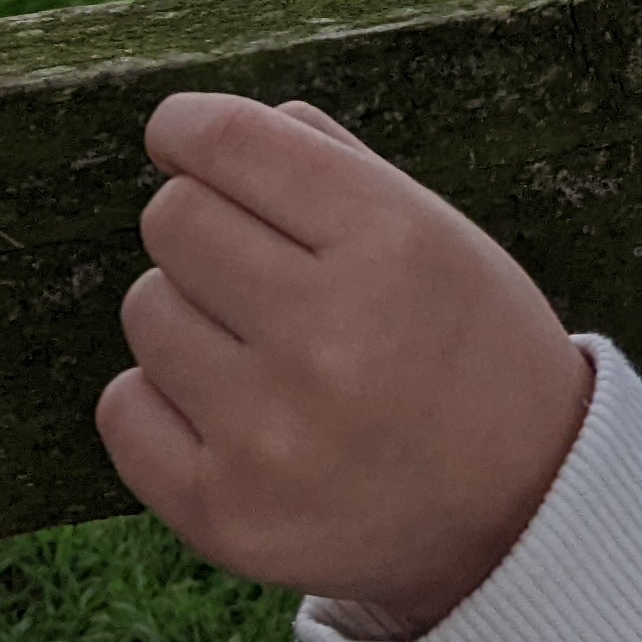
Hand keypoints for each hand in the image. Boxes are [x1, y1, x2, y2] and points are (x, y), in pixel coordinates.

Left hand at [97, 92, 594, 636]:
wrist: (519, 508)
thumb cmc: (460, 341)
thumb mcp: (433, 228)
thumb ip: (323, 160)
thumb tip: (192, 131)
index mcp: (390, 243)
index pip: (229, 142)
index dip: (187, 127)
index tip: (181, 135)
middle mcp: (327, 337)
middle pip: (171, 219)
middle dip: (204, 228)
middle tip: (257, 269)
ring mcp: (269, 434)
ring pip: (144, 309)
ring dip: (188, 314)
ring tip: (261, 350)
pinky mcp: (223, 515)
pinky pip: (123, 407)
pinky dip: (161, 398)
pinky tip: (230, 411)